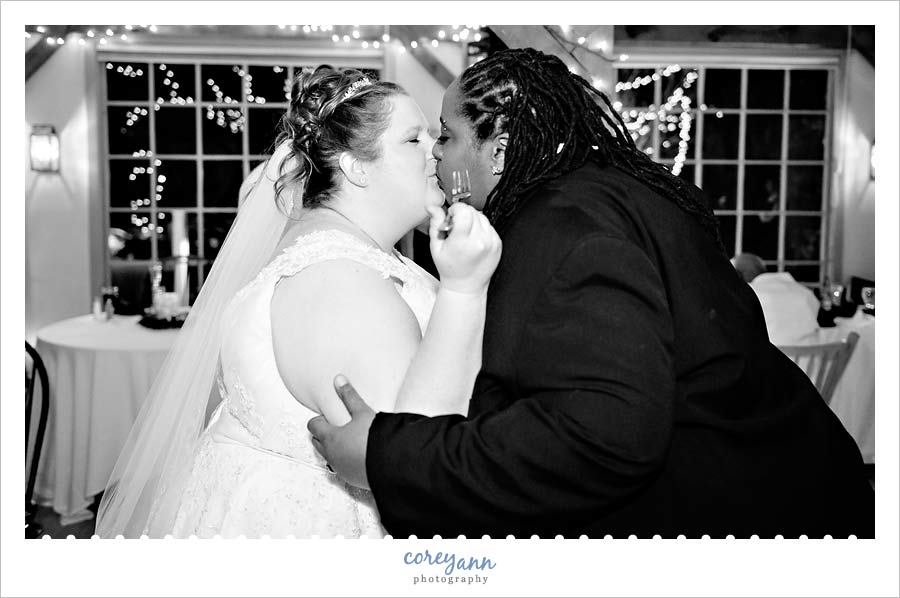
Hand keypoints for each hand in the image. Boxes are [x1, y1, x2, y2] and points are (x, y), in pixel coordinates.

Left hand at [307, 374, 374, 489]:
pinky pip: (341, 468)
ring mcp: (340, 469)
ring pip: (328, 457)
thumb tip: (339, 380)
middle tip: (338, 426)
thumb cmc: (375, 439)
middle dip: (323, 433)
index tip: (328, 416)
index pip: (313, 426)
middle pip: (317, 442)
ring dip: (334, 448)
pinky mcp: (351, 478)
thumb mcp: (363, 413)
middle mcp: (331, 455)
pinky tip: (358, 455)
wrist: (392, 464)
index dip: (319, 419)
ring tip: (349, 440)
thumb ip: (350, 396)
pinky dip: (345, 461)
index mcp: (330, 438)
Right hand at [426, 203, 501, 294]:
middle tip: (456, 227)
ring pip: (482, 217)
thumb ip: (435, 224)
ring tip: (465, 235)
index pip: (464, 211)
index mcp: (462, 242)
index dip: (456, 209)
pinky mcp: (498, 244)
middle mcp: (480, 241)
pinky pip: (489, 226)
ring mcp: (491, 242)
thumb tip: (433, 208)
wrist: (466, 286)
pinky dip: (481, 228)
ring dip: (472, 220)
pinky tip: (473, 240)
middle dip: (463, 214)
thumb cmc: (450, 269)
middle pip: (473, 211)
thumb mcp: (436, 247)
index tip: (451, 216)